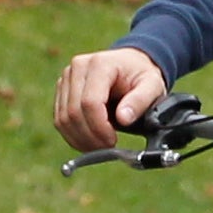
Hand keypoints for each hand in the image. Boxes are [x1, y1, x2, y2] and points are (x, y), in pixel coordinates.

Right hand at [52, 47, 167, 153]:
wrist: (129, 64)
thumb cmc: (141, 76)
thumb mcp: (152, 86)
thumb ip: (140, 101)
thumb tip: (123, 118)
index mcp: (100, 64)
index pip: (90, 102)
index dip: (99, 128)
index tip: (112, 141)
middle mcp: (78, 67)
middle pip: (74, 112)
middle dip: (90, 137)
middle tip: (107, 148)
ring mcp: (66, 78)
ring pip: (63, 119)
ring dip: (80, 139)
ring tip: (99, 146)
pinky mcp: (61, 89)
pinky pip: (60, 119)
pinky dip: (73, 136)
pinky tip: (89, 141)